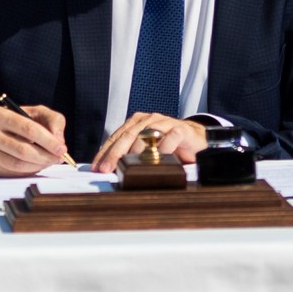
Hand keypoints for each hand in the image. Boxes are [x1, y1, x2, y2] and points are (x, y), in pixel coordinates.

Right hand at [0, 103, 70, 175]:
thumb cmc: (16, 123)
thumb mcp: (33, 113)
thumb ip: (52, 120)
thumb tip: (59, 140)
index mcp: (1, 115)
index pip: (29, 129)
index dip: (48, 141)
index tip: (62, 148)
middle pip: (23, 150)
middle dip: (46, 156)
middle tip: (58, 158)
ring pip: (18, 165)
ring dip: (39, 166)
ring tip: (49, 162)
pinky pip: (13, 174)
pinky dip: (29, 172)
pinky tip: (36, 166)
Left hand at [89, 111, 205, 172]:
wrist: (195, 140)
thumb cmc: (169, 147)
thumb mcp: (146, 151)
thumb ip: (130, 156)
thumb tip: (110, 171)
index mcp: (136, 123)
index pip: (116, 137)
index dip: (105, 153)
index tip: (97, 168)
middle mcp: (148, 120)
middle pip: (128, 136)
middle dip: (115, 154)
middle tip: (107, 168)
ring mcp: (165, 122)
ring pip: (146, 134)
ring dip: (137, 151)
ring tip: (129, 166)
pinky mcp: (180, 129)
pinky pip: (170, 138)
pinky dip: (163, 149)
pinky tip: (158, 160)